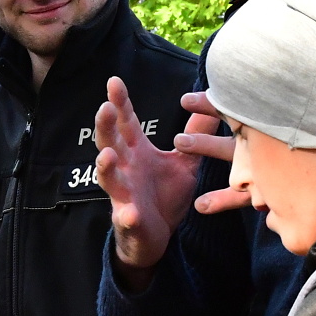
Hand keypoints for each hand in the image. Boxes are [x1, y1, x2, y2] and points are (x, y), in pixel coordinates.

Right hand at [94, 79, 238, 289]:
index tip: (114, 80)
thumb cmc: (164, 194)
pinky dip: (127, 215)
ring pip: (109, 178)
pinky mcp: (129, 219)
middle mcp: (125, 168)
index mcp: (136, 151)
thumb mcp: (184, 162)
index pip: (126, 122)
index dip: (120, 102)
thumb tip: (210, 102)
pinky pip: (127, 217)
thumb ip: (194, 134)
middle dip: (106, 127)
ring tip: (106, 156)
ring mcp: (123, 194)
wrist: (156, 235)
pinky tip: (129, 213)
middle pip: (110, 143)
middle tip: (105, 108)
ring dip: (105, 168)